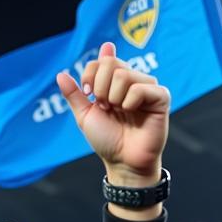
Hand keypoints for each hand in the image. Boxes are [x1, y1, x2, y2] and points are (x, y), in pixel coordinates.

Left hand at [57, 42, 168, 187]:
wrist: (122, 162)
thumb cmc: (107, 140)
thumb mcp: (85, 116)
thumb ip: (74, 95)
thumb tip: (61, 74)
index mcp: (115, 81)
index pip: (102, 60)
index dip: (90, 74)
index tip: (89, 94)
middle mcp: (132, 80)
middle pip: (111, 63)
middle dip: (101, 88)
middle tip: (107, 108)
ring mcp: (147, 87)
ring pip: (123, 75)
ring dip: (114, 99)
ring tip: (120, 112)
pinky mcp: (160, 97)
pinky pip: (140, 88)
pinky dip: (130, 103)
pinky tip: (133, 113)